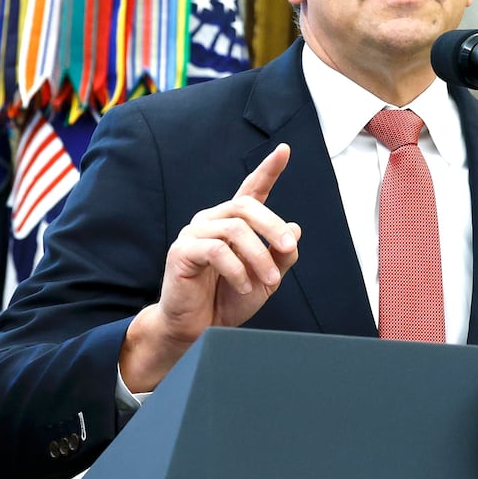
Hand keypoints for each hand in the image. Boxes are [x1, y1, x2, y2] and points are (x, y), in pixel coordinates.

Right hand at [121, 144, 300, 391]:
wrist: (201, 328)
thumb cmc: (230, 299)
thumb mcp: (267, 278)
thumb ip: (280, 254)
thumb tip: (295, 230)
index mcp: (234, 222)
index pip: (252, 189)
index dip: (268, 169)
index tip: (284, 150)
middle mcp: (213, 220)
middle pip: (248, 206)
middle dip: (273, 226)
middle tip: (288, 249)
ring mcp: (195, 233)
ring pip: (235, 229)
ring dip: (259, 257)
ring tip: (268, 281)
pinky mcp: (182, 251)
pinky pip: (216, 250)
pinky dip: (237, 269)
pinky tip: (244, 285)